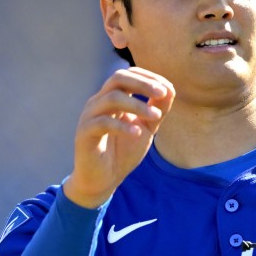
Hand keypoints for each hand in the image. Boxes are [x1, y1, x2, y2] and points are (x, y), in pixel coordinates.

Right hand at [63, 68, 175, 207]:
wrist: (103, 179)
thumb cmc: (123, 152)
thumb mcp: (146, 128)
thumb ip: (157, 110)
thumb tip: (170, 89)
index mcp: (112, 98)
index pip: (128, 75)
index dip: (148, 77)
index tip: (168, 89)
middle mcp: (99, 102)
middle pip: (118, 78)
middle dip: (143, 83)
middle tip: (162, 93)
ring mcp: (90, 116)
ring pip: (112, 98)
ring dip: (137, 105)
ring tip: (156, 116)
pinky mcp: (84, 133)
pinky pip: (103, 122)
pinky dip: (122, 126)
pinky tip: (137, 133)